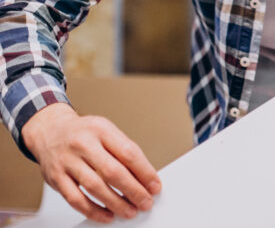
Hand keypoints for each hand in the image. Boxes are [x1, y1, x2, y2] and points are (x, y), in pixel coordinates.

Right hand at [22, 102, 160, 222]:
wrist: (49, 131)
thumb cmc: (83, 133)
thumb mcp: (106, 130)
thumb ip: (123, 151)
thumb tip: (144, 177)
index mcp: (101, 129)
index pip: (129, 153)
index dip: (145, 172)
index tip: (155, 185)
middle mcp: (83, 144)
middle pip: (113, 172)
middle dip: (133, 191)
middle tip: (146, 202)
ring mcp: (67, 161)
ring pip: (95, 187)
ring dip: (116, 203)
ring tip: (129, 211)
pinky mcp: (55, 178)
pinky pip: (76, 199)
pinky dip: (93, 211)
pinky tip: (106, 215)